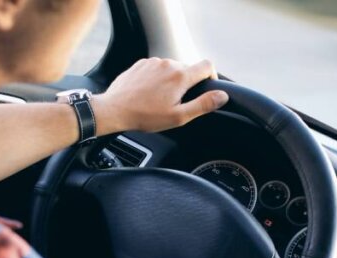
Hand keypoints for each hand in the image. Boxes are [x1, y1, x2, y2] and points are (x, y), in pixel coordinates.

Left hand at [93, 58, 229, 133]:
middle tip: (177, 102)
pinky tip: (149, 93)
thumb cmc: (145, 116)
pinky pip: (156, 68)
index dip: (212, 76)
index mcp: (180, 76)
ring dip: (171, 81)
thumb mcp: (178, 116)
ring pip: (172, 68)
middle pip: (188, 68)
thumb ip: (203, 105)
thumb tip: (222, 96)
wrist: (114, 109)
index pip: (207, 66)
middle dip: (187, 84)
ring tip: (160, 99)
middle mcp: (168, 64)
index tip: (206, 88)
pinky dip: (157, 78)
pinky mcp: (141, 64)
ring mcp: (153, 62)